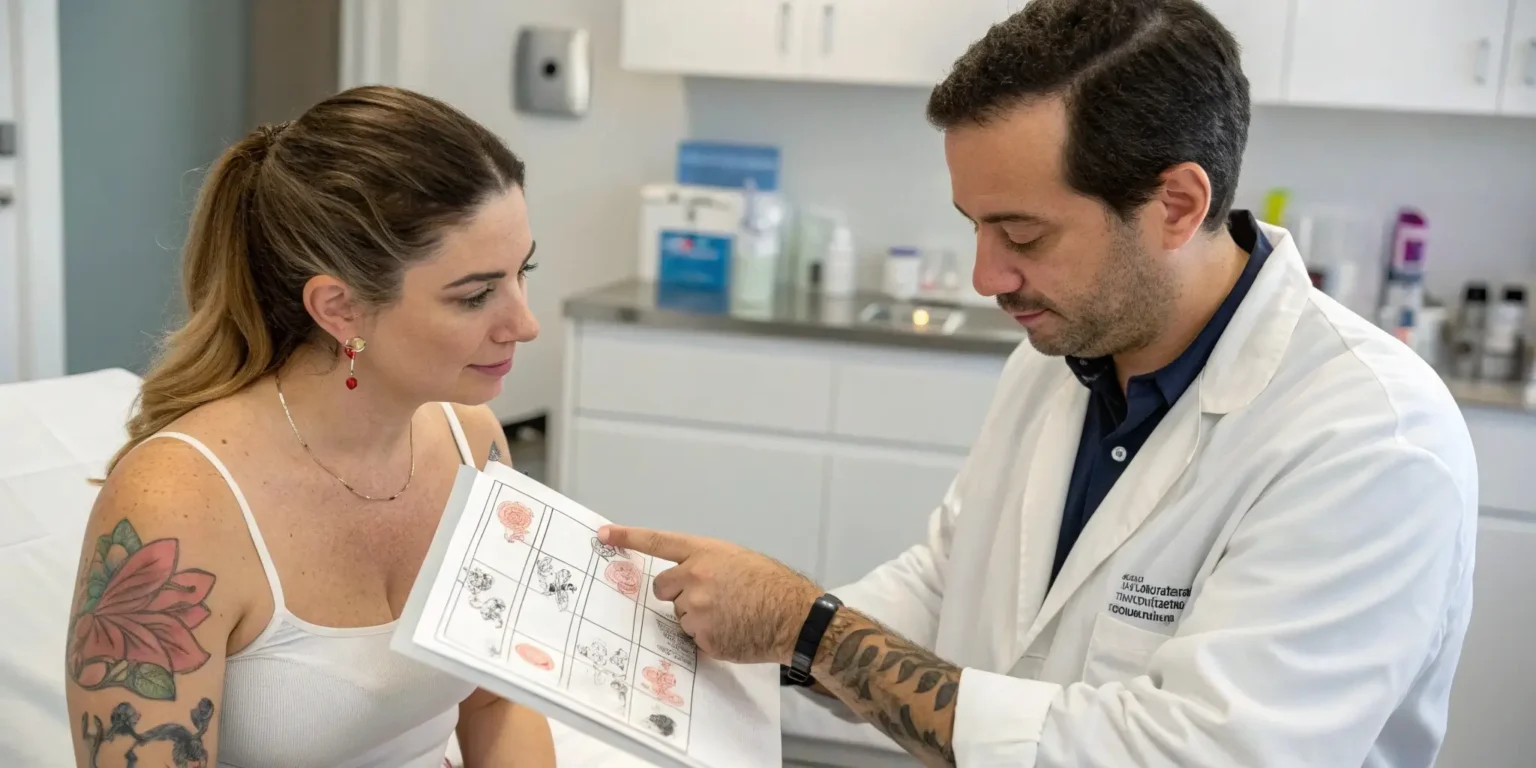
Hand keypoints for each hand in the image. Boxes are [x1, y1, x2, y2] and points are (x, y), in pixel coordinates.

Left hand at [598, 525, 821, 664]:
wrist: (795, 617)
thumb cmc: (773, 585)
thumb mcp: (738, 560)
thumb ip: (706, 564)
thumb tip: (684, 578)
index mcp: (705, 552)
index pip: (659, 542)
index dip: (628, 537)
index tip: (603, 534)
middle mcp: (696, 577)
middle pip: (662, 588)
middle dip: (677, 594)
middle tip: (709, 598)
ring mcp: (697, 609)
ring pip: (679, 615)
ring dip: (697, 617)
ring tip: (730, 614)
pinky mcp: (703, 636)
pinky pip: (693, 637)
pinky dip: (709, 636)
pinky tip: (732, 630)